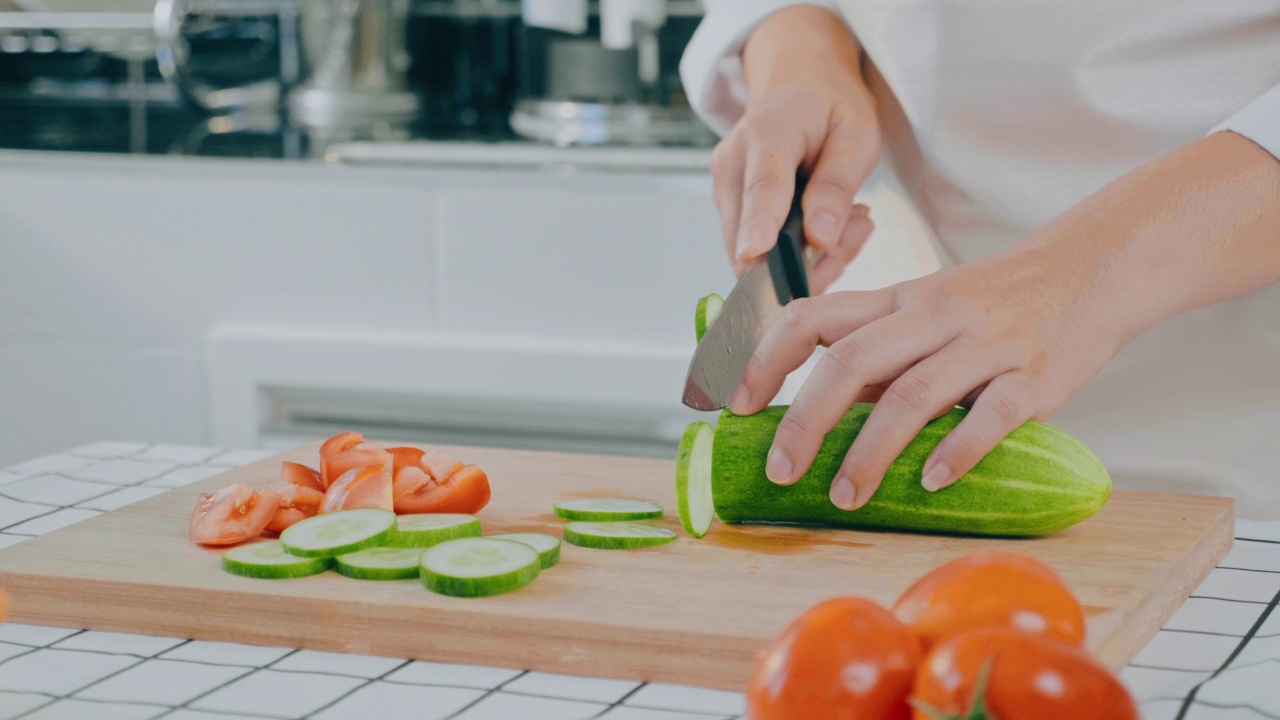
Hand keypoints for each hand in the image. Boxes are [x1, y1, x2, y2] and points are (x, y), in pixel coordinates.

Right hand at [714, 5, 880, 291]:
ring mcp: (725, 188)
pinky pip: (757, 248)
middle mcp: (732, 163)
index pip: (762, 187)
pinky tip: (823, 221)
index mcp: (767, 134)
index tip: (756, 253)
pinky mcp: (728, 206)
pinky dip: (794, 249)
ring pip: (754, 251)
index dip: (759, 224)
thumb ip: (838, 186)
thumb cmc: (828, 106)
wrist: (797, 85)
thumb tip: (820, 236)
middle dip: (805, 256)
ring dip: (806, 254)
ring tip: (846, 219)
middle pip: (751, 234)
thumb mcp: (857, 135)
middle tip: (856, 230)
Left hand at [728, 243, 1132, 510]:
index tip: (737, 405)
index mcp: (897, 300)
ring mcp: (986, 343)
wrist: (1095, 267)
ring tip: (846, 497)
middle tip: (781, 472)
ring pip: (912, 395)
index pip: (812, 316)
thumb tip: (821, 414)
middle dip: (805, 421)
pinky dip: (956, 451)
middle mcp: (933, 315)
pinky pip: (991, 416)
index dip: (765, 358)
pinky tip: (930, 482)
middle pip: (850, 362)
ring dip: (870, 453)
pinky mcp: (1037, 375)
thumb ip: (878, 355)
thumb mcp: (927, 310)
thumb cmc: (997, 300)